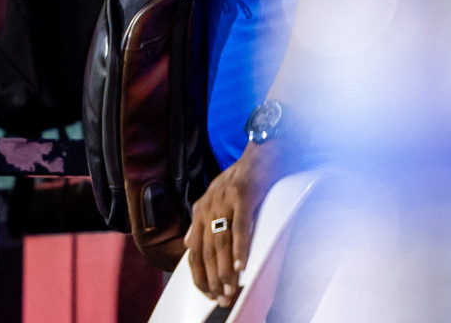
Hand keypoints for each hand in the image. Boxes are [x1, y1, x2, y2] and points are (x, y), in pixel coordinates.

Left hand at [185, 141, 282, 306]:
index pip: (195, 249)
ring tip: (230, 290)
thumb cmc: (241, 179)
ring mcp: (225, 200)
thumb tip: (189, 242)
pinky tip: (240, 265)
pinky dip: (240, 247)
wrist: (260, 152)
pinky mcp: (243, 196)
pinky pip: (240, 226)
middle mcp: (208, 206)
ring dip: (225, 269)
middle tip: (221, 299)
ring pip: (221, 241)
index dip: (199, 273)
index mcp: (200, 210)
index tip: (207, 293)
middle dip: (212, 278)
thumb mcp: (215, 199)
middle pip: (206, 250)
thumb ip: (200, 221)